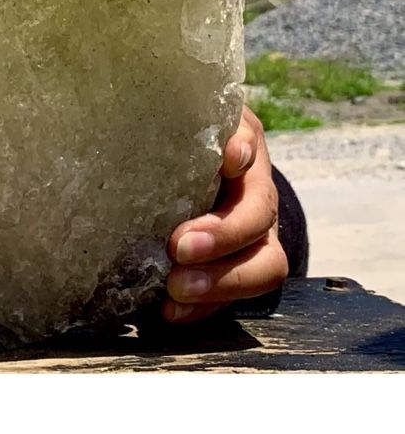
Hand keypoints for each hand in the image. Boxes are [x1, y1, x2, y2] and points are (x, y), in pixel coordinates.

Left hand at [163, 106, 286, 324]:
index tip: (227, 159)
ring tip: (177, 289)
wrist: (188, 184)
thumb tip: (195, 138)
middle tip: (179, 246)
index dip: (242, 153)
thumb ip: (181, 121)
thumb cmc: (179, 150)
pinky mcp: (235, 274)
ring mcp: (255, 240)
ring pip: (263, 267)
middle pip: (260, 217)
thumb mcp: (182, 125)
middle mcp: (257, 196)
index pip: (250, 146)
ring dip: (221, 283)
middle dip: (224, 234)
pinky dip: (202, 309)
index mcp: (241, 150)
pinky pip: (232, 300)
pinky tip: (170, 311)